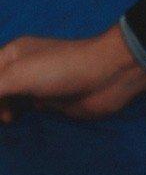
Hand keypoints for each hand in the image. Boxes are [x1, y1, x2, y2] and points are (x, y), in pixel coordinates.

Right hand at [0, 22, 145, 123]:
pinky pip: (23, 110)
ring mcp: (35, 85)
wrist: (106, 77)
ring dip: (1, 110)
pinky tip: (13, 121)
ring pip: (7, 100)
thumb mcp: (17, 75)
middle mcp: (21, 68)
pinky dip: (13, 116)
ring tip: (6, 119)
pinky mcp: (49, 102)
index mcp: (12, 53)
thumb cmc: (60, 69)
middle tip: (2, 115)